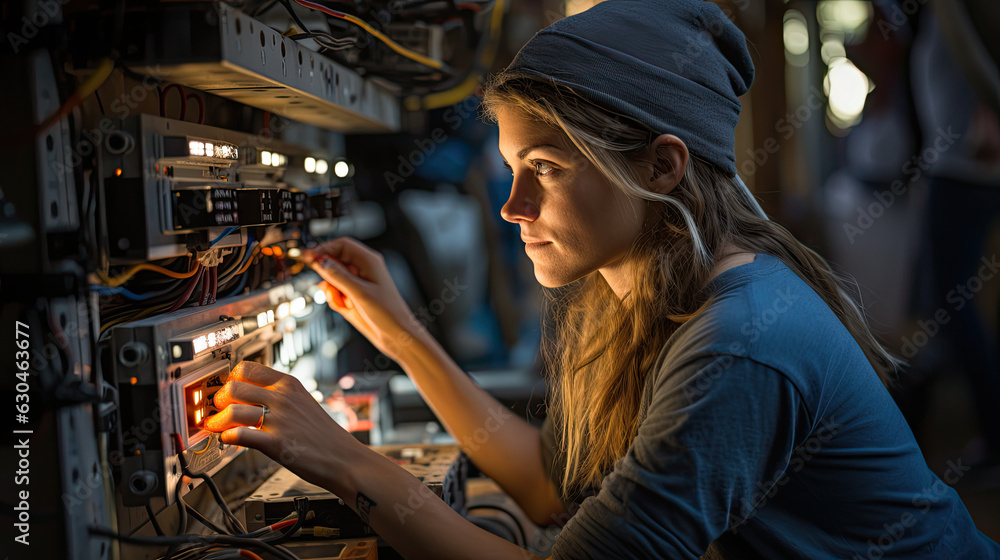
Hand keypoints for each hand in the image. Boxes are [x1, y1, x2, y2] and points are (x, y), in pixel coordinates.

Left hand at [203, 361, 358, 488]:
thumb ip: (279, 396)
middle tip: (219, 409)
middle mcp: (283, 398)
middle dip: (219, 400)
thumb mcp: (304, 403)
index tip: (228, 388)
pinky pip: (239, 435)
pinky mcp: (275, 444)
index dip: (231, 378)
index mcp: (289, 384)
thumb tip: (250, 396)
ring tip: (218, 427)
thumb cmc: (324, 434)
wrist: (343, 458)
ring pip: (233, 410)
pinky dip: (227, 438)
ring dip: (218, 420)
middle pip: (234, 388)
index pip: (248, 368)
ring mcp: (279, 420)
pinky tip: (228, 440)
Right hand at [304, 237, 426, 362]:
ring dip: (332, 292)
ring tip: (344, 303)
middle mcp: (363, 270)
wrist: (396, 336)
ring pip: (332, 280)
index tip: (309, 258)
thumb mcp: (359, 293)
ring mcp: (358, 283)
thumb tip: (320, 261)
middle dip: (329, 277)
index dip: (324, 249)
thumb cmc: (388, 313)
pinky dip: (336, 301)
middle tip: (330, 289)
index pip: (342, 245)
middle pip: (334, 262)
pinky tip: (346, 309)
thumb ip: (338, 276)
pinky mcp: (353, 296)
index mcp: (369, 261)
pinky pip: (335, 293)